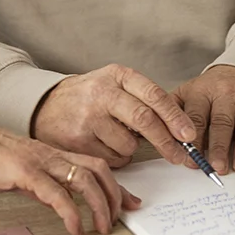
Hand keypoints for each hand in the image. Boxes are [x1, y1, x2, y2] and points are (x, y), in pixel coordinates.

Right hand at [0, 117, 140, 234]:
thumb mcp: (29, 171)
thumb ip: (48, 184)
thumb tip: (62, 202)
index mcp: (57, 155)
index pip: (98, 166)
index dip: (118, 186)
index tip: (132, 204)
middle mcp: (55, 156)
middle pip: (99, 170)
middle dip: (114, 196)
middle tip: (117, 220)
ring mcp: (42, 162)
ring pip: (84, 179)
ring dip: (99, 206)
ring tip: (101, 228)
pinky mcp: (27, 172)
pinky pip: (55, 192)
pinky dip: (69, 211)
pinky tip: (74, 226)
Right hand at [32, 63, 196, 166]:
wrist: (45, 105)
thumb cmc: (89, 97)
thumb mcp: (115, 85)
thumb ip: (144, 100)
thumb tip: (181, 129)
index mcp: (117, 75)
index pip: (153, 95)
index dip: (175, 117)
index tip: (189, 134)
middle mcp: (102, 93)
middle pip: (144, 119)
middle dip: (166, 141)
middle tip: (179, 155)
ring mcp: (88, 116)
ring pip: (128, 145)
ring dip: (131, 149)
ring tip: (116, 137)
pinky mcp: (78, 140)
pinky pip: (112, 158)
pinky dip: (115, 157)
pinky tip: (102, 143)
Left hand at [172, 65, 234, 173]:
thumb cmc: (213, 88)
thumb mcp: (189, 91)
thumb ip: (173, 110)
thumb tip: (153, 134)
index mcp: (201, 92)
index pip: (195, 117)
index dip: (193, 140)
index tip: (190, 160)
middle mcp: (225, 94)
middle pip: (221, 122)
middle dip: (218, 146)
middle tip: (216, 167)